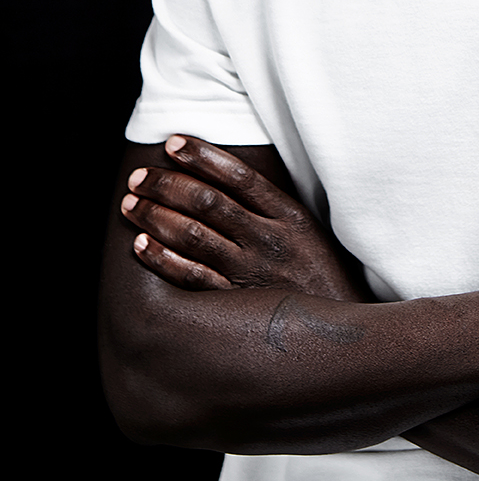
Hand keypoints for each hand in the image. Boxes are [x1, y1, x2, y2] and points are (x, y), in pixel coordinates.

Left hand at [120, 135, 369, 300]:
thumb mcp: (309, 234)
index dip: (202, 156)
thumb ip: (272, 210)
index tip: (172, 143)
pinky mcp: (236, 306)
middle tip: (138, 176)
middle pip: (210, 202)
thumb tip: (224, 179)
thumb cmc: (321, 280)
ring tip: (131, 203)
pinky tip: (141, 245)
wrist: (344, 337)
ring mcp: (252, 274)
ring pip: (195, 236)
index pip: (240, 176)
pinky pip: (193, 279)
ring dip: (157, 216)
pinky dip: (163, 260)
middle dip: (168, 185)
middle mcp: (270, 241)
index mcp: (291, 217)